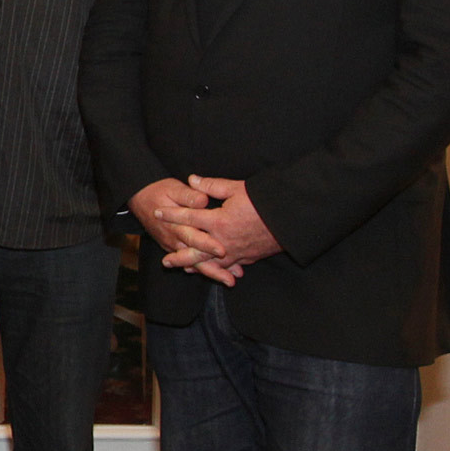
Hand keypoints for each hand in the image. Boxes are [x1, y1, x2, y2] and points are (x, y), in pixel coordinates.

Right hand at [129, 176, 243, 285]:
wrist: (140, 199)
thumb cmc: (160, 192)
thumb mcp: (174, 188)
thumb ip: (189, 195)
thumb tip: (203, 201)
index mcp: (176, 224)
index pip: (193, 237)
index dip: (207, 245)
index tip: (222, 251)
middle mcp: (174, 239)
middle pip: (194, 258)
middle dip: (213, 269)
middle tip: (230, 279)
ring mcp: (174, 246)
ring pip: (193, 264)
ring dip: (212, 272)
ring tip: (229, 281)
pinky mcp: (174, 248)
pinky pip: (190, 262)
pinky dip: (204, 269)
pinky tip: (220, 274)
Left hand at [155, 175, 279, 281]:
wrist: (292, 218)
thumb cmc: (265, 200)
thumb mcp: (237, 189)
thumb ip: (212, 186)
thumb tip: (192, 180)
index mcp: (218, 221)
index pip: (188, 217)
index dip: (172, 214)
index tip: (157, 213)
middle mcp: (223, 240)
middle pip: (194, 249)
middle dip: (178, 254)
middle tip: (164, 260)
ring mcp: (235, 251)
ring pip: (210, 262)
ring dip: (195, 266)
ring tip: (182, 269)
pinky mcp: (248, 257)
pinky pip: (228, 266)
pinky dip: (217, 269)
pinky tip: (212, 270)